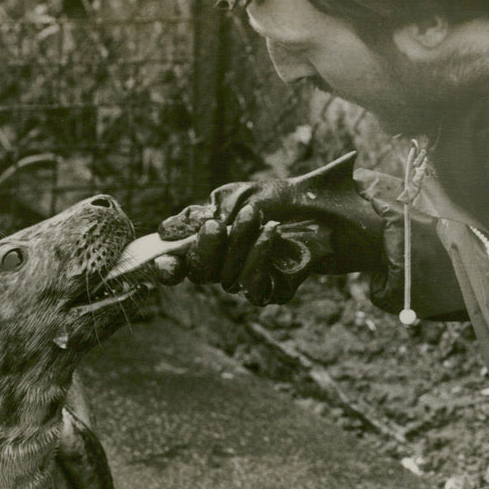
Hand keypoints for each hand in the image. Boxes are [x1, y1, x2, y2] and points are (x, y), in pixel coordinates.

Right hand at [154, 152, 383, 304]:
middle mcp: (223, 267)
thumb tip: (165, 231)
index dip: (166, 267)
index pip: (177, 265)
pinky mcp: (272, 291)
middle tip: (217, 225)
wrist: (324, 208)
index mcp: (208, 245)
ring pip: (227, 279)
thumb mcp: (234, 198)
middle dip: (205, 248)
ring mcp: (247, 281)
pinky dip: (259, 259)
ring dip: (239, 245)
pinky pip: (254, 288)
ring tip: (254, 216)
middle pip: (200, 273)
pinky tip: (271, 234)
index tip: (164, 261)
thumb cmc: (277, 200)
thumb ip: (200, 216)